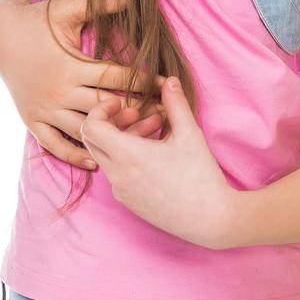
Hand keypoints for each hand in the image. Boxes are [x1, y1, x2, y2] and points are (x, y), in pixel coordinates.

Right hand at [0, 0, 161, 170]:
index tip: (167, 84)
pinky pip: (54, 145)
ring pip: (84, 131)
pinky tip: (96, 162)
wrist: (0, 38)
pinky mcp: (33, 120)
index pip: (116, 77)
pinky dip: (75, 155)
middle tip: (163, 117)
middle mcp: (59, 92)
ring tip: (140, 141)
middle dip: (135, 112)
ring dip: (111, 136)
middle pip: (105, 108)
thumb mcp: (67, 9)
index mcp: (71, 66)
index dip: (144, 81)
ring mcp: (45, 110)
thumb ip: (100, 3)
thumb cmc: (38, 21)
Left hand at [80, 78, 240, 248]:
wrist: (209, 219)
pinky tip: (157, 155)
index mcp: (127, 155)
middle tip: (138, 115)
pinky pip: (117, 173)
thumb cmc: (200, 176)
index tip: (123, 103)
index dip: (101, 110)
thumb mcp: (190, 134)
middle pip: (93, 141)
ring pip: (108, 157)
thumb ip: (175, 103)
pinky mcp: (129, 202)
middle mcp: (117, 174)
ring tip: (157, 131)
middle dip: (112, 122)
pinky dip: (128, 158)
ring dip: (124, 140)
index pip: (90, 127)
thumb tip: (169, 80)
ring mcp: (121, 191)